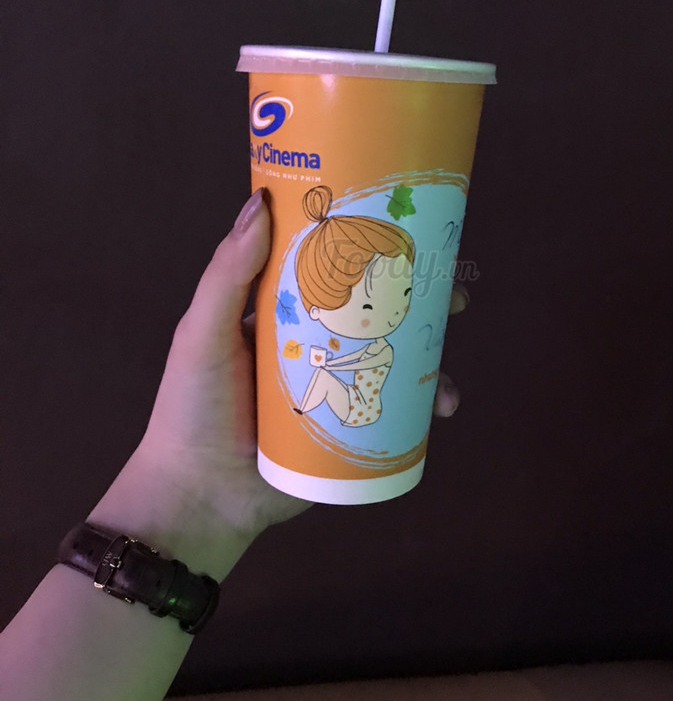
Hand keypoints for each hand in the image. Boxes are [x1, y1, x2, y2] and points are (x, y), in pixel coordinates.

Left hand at [119, 190, 466, 563]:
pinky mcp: (348, 429)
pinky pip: (395, 410)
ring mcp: (334, 388)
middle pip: (374, 312)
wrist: (201, 499)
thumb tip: (261, 201)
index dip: (369, 250)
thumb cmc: (194, 409)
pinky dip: (425, 406)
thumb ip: (228, 273)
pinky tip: (443, 406)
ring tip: (447, 361)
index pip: (330, 270)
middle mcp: (312, 345)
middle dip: (418, 301)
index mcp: (278, 315)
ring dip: (431, 356)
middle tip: (451, 292)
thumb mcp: (202, 333)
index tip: (406, 231)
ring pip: (393, 360)